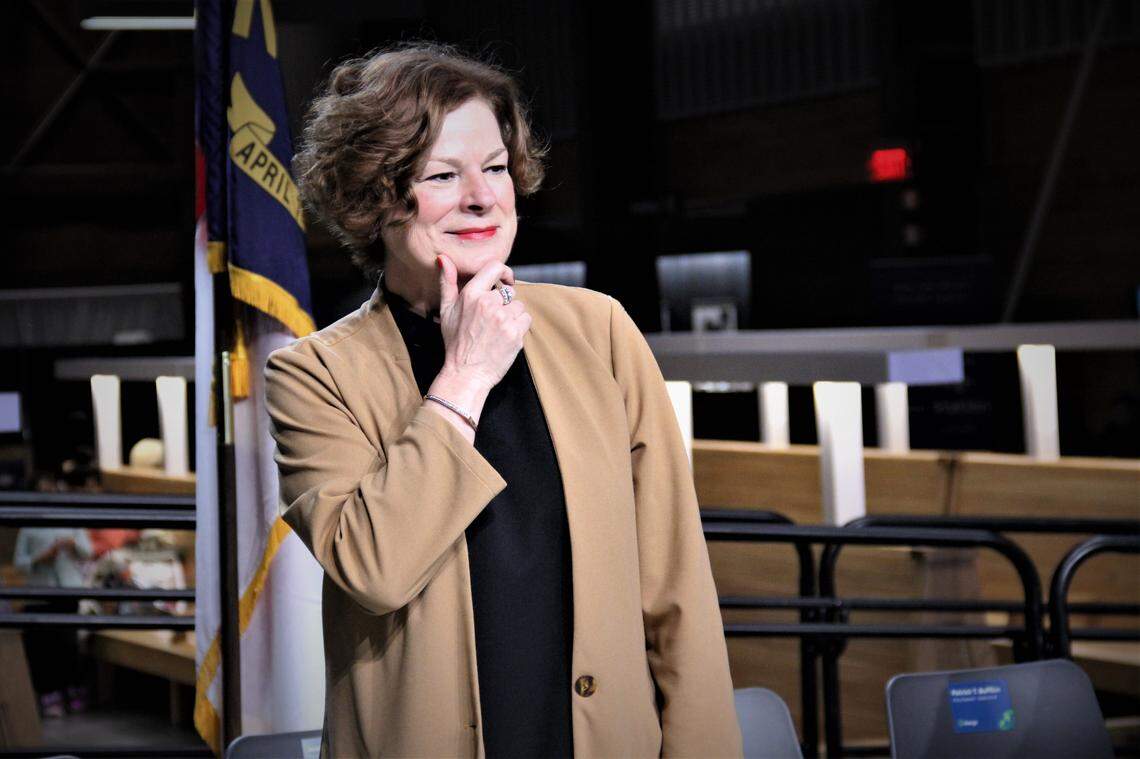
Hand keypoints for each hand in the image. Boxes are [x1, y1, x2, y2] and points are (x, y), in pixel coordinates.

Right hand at [424, 256, 530, 439]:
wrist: (465, 374)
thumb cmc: (455, 342)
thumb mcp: (446, 311)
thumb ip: (447, 282)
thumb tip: (443, 257)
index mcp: (471, 294)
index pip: (495, 267)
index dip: (504, 272)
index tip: (505, 281)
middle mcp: (488, 304)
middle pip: (509, 292)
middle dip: (504, 303)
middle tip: (492, 321)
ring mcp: (503, 319)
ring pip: (519, 306)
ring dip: (513, 316)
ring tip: (498, 330)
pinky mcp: (515, 333)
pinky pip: (526, 319)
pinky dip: (520, 327)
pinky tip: (506, 336)